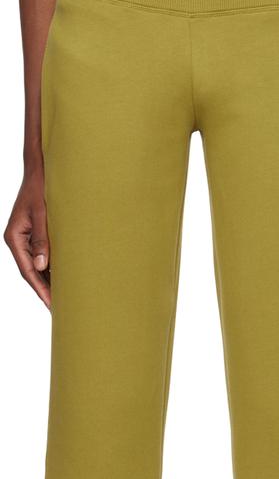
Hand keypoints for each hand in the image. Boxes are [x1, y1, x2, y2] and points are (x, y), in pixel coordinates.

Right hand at [4, 160, 50, 309]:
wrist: (41, 169)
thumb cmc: (41, 187)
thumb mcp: (42, 213)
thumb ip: (42, 239)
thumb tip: (41, 266)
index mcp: (14, 237)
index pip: (27, 271)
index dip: (40, 289)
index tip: (51, 304)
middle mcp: (18, 240)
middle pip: (31, 272)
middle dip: (45, 290)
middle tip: (60, 309)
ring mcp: (26, 239)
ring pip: (37, 266)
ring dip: (49, 281)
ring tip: (63, 299)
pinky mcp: (35, 235)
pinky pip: (42, 256)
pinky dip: (51, 269)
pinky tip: (63, 279)